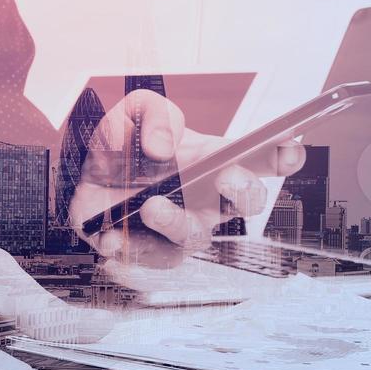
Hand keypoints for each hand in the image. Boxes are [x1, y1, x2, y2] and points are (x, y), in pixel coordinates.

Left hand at [69, 90, 306, 266]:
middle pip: (247, 202)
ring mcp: (183, 226)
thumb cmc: (121, 145)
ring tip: (150, 206)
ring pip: (197, 235)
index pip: (260, 158)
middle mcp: (207, 196)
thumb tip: (163, 147)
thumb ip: (154, 115)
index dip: (282, 155)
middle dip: (244, 190)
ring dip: (176, 221)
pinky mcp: (154, 251)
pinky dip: (132, 247)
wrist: (81, 179)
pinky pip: (152, 258)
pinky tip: (112, 237)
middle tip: (225, 177)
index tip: (289, 149)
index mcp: (213, 158)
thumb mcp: (135, 111)